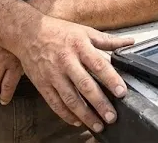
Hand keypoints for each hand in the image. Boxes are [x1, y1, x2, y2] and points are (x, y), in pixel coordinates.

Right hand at [14, 16, 133, 133]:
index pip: (98, 64)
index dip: (111, 79)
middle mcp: (66, 61)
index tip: (121, 92)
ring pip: (70, 98)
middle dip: (99, 103)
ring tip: (97, 125)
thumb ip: (107, 40)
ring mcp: (53, 74)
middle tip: (111, 117)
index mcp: (79, 46)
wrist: (28, 33)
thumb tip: (129, 42)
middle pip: (85, 85)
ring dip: (84, 114)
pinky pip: (55, 102)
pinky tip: (77, 121)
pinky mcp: (42, 83)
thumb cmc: (59, 31)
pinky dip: (66, 114)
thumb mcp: (84, 31)